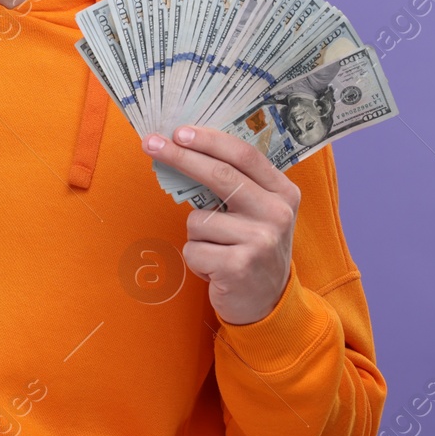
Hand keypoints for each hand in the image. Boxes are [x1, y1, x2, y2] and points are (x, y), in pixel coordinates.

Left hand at [142, 125, 301, 325]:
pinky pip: (193, 249)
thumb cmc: (252, 249)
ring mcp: (260, 240)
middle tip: (151, 144)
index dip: (209, 140)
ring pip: (198, 220)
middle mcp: (277, 213)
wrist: (269, 304)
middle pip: (220, 176)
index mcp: (283, 192)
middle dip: (181, 157)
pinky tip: (216, 269)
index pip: (243, 155)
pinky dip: (196, 260)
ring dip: (196, 236)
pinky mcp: (240, 265)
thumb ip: (236, 185)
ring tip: (217, 251)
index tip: (179, 131)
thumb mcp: (258, 213)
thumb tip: (184, 148)